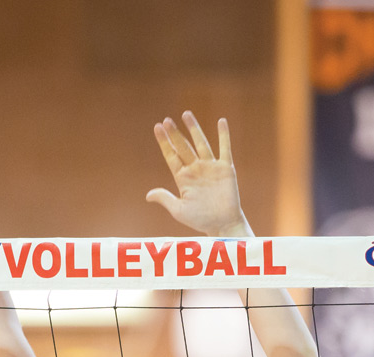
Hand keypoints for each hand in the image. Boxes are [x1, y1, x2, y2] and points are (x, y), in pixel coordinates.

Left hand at [146, 111, 249, 236]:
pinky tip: (221, 121)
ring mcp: (210, 167)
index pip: (171, 156)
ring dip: (194, 129)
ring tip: (186, 114)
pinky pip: (225, 149)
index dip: (164, 142)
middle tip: (167, 120)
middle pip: (183, 147)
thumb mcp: (179, 210)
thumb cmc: (200, 219)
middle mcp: (195, 169)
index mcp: (182, 178)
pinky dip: (224, 135)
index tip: (157, 127)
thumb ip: (165, 198)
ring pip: (201, 143)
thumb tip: (148, 195)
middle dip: (175, 133)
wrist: (222, 224)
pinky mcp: (226, 168)